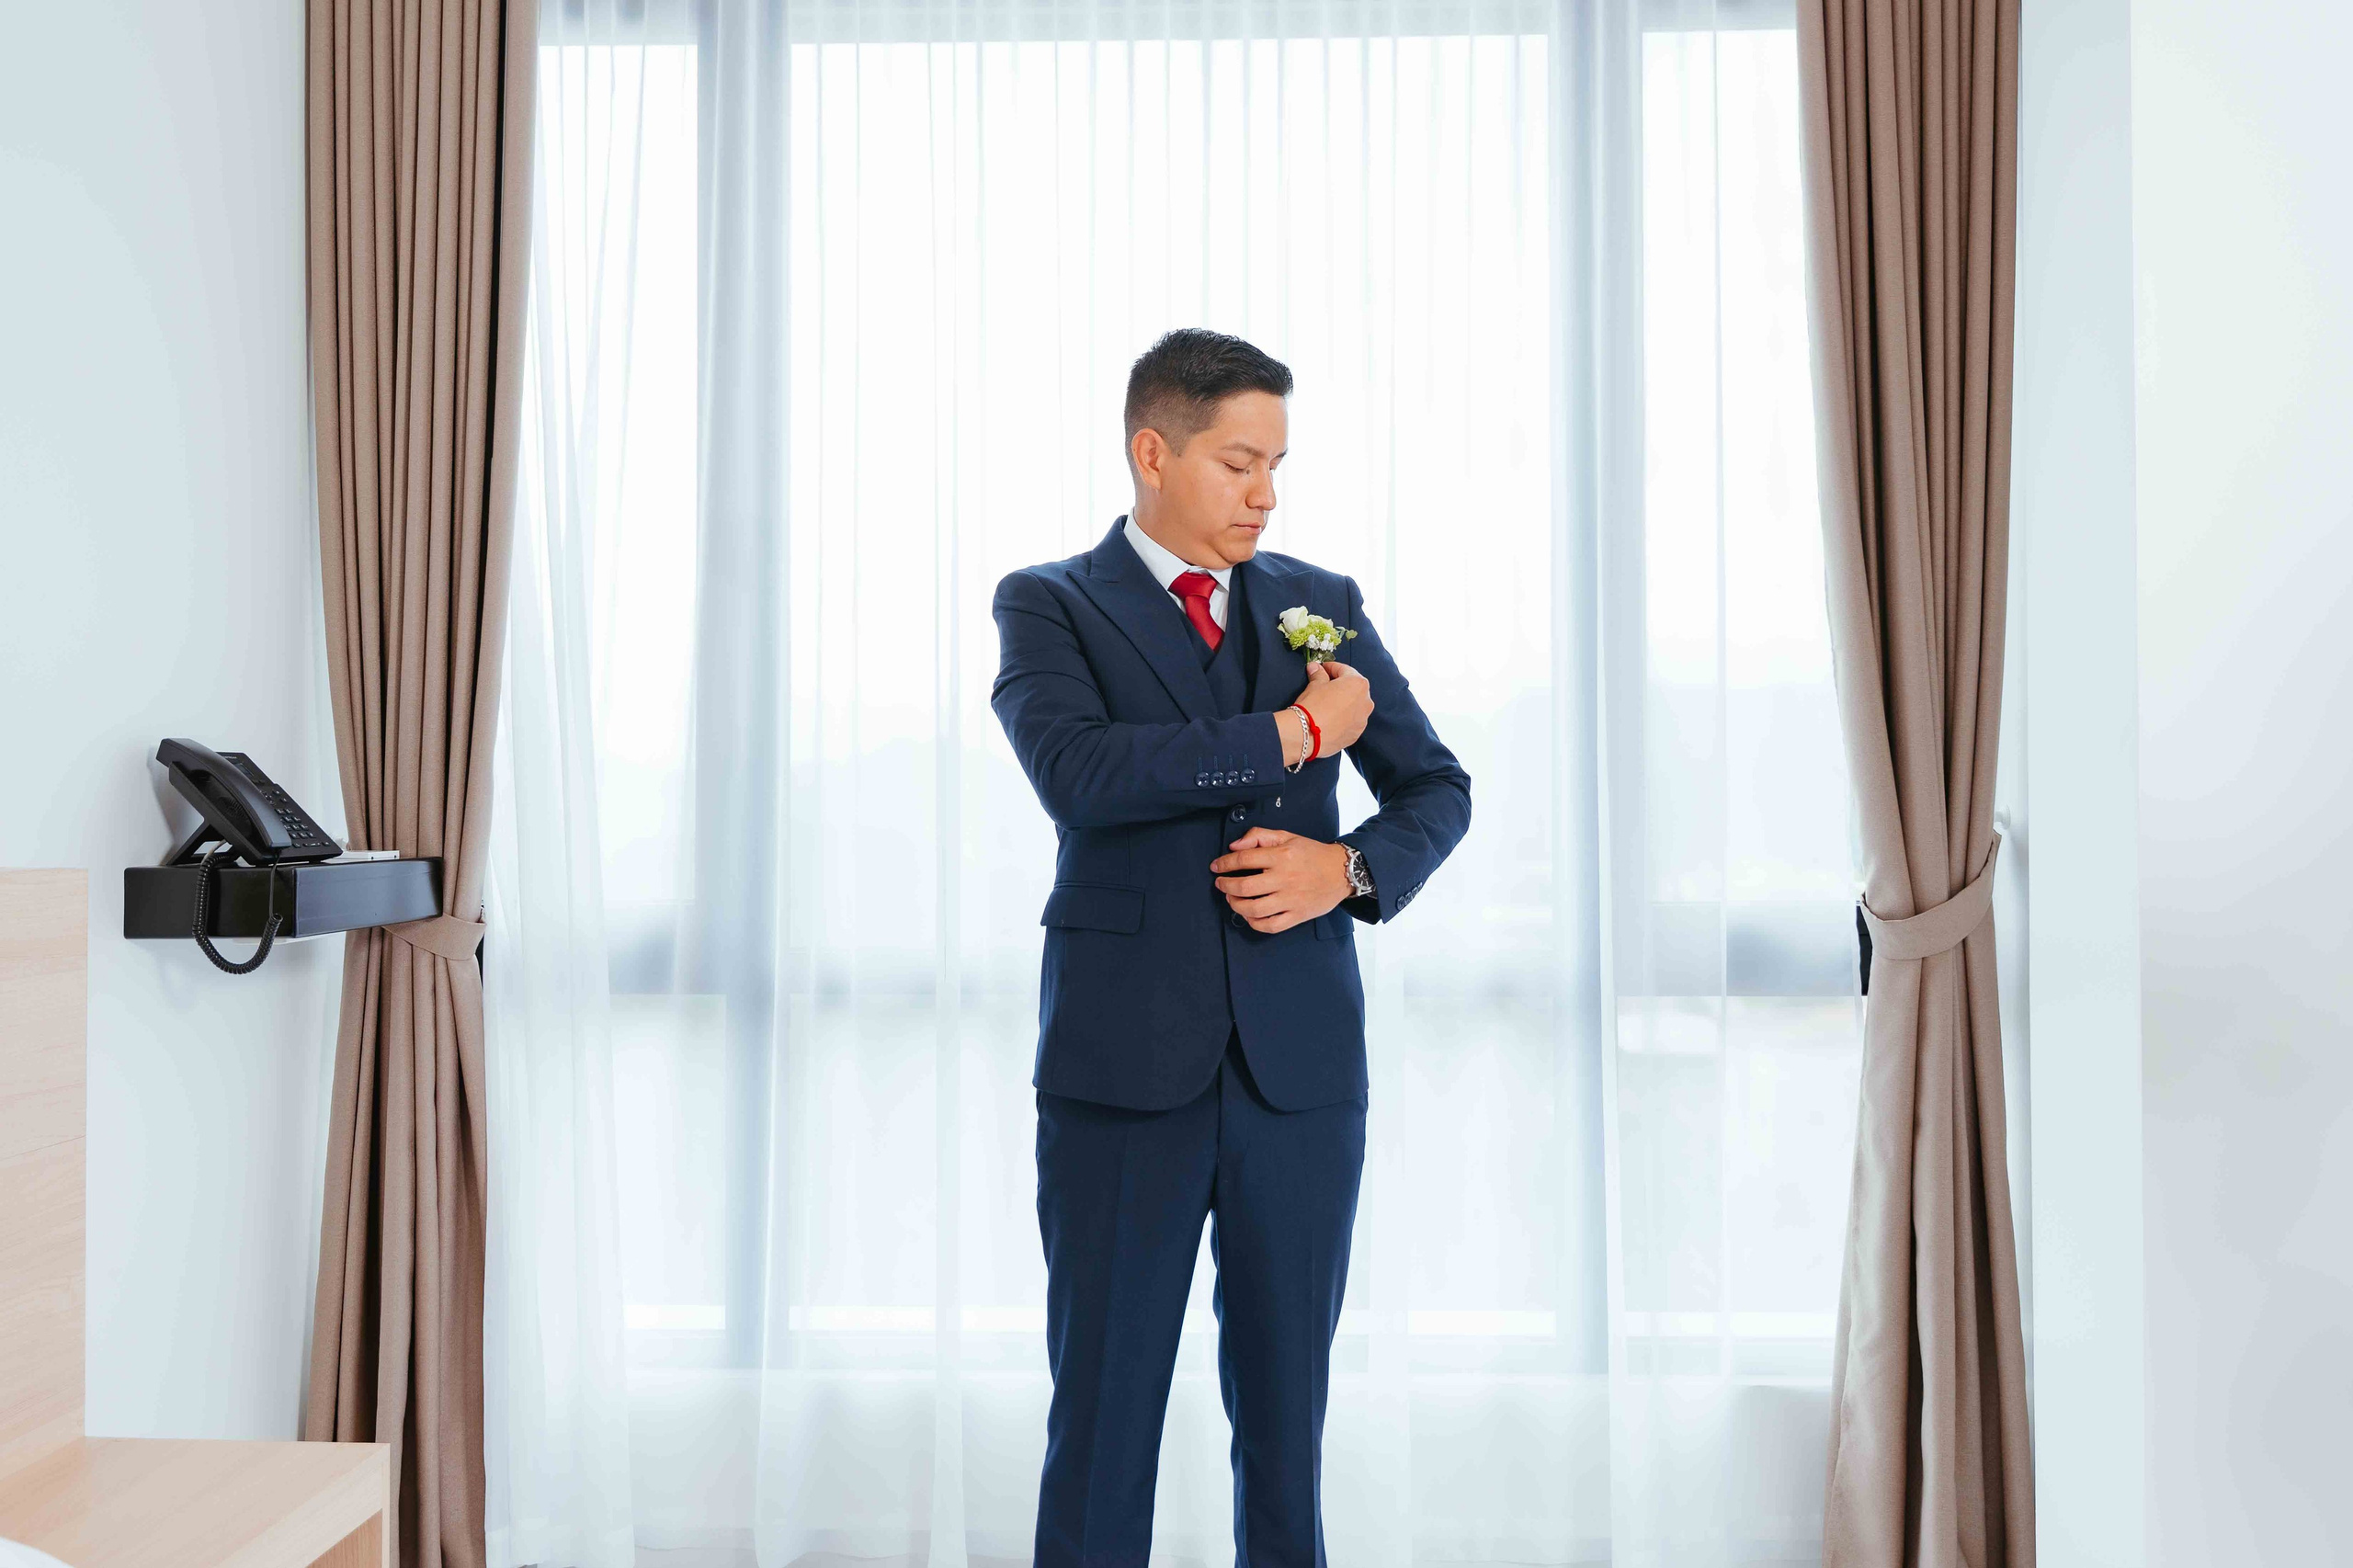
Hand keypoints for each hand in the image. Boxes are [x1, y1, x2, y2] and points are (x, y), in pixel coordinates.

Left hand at [1210, 828, 1350, 933]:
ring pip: (1254, 909)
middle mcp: (1285, 878)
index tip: (1216, 866)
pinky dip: (1254, 923)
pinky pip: (1270, 925)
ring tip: (1231, 899)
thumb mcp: (1286, 836)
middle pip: (1245, 886)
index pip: (1244, 860)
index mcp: (1282, 856)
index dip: (1224, 863)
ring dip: (1236, 905)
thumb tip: (1234, 846)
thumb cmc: (1312, 854)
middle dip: (1225, 885)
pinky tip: (1249, 915)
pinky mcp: (1297, 915)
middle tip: (1221, 883)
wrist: (1341, 871)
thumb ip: (1259, 836)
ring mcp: (1291, 899)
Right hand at [1289, 659, 1372, 758]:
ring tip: (1326, 704)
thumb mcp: (1314, 685)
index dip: (1331, 667)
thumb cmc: (1313, 707)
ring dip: (1343, 702)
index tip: (1322, 668)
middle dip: (1339, 685)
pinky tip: (1329, 718)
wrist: (1307, 735)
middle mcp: (1365, 701)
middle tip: (1324, 685)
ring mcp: (1362, 719)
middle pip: (1352, 688)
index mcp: (1358, 684)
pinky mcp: (1356, 734)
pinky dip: (1343, 718)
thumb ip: (1318, 675)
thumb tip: (1316, 668)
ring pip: (1353, 706)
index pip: (1344, 670)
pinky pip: (1351, 721)